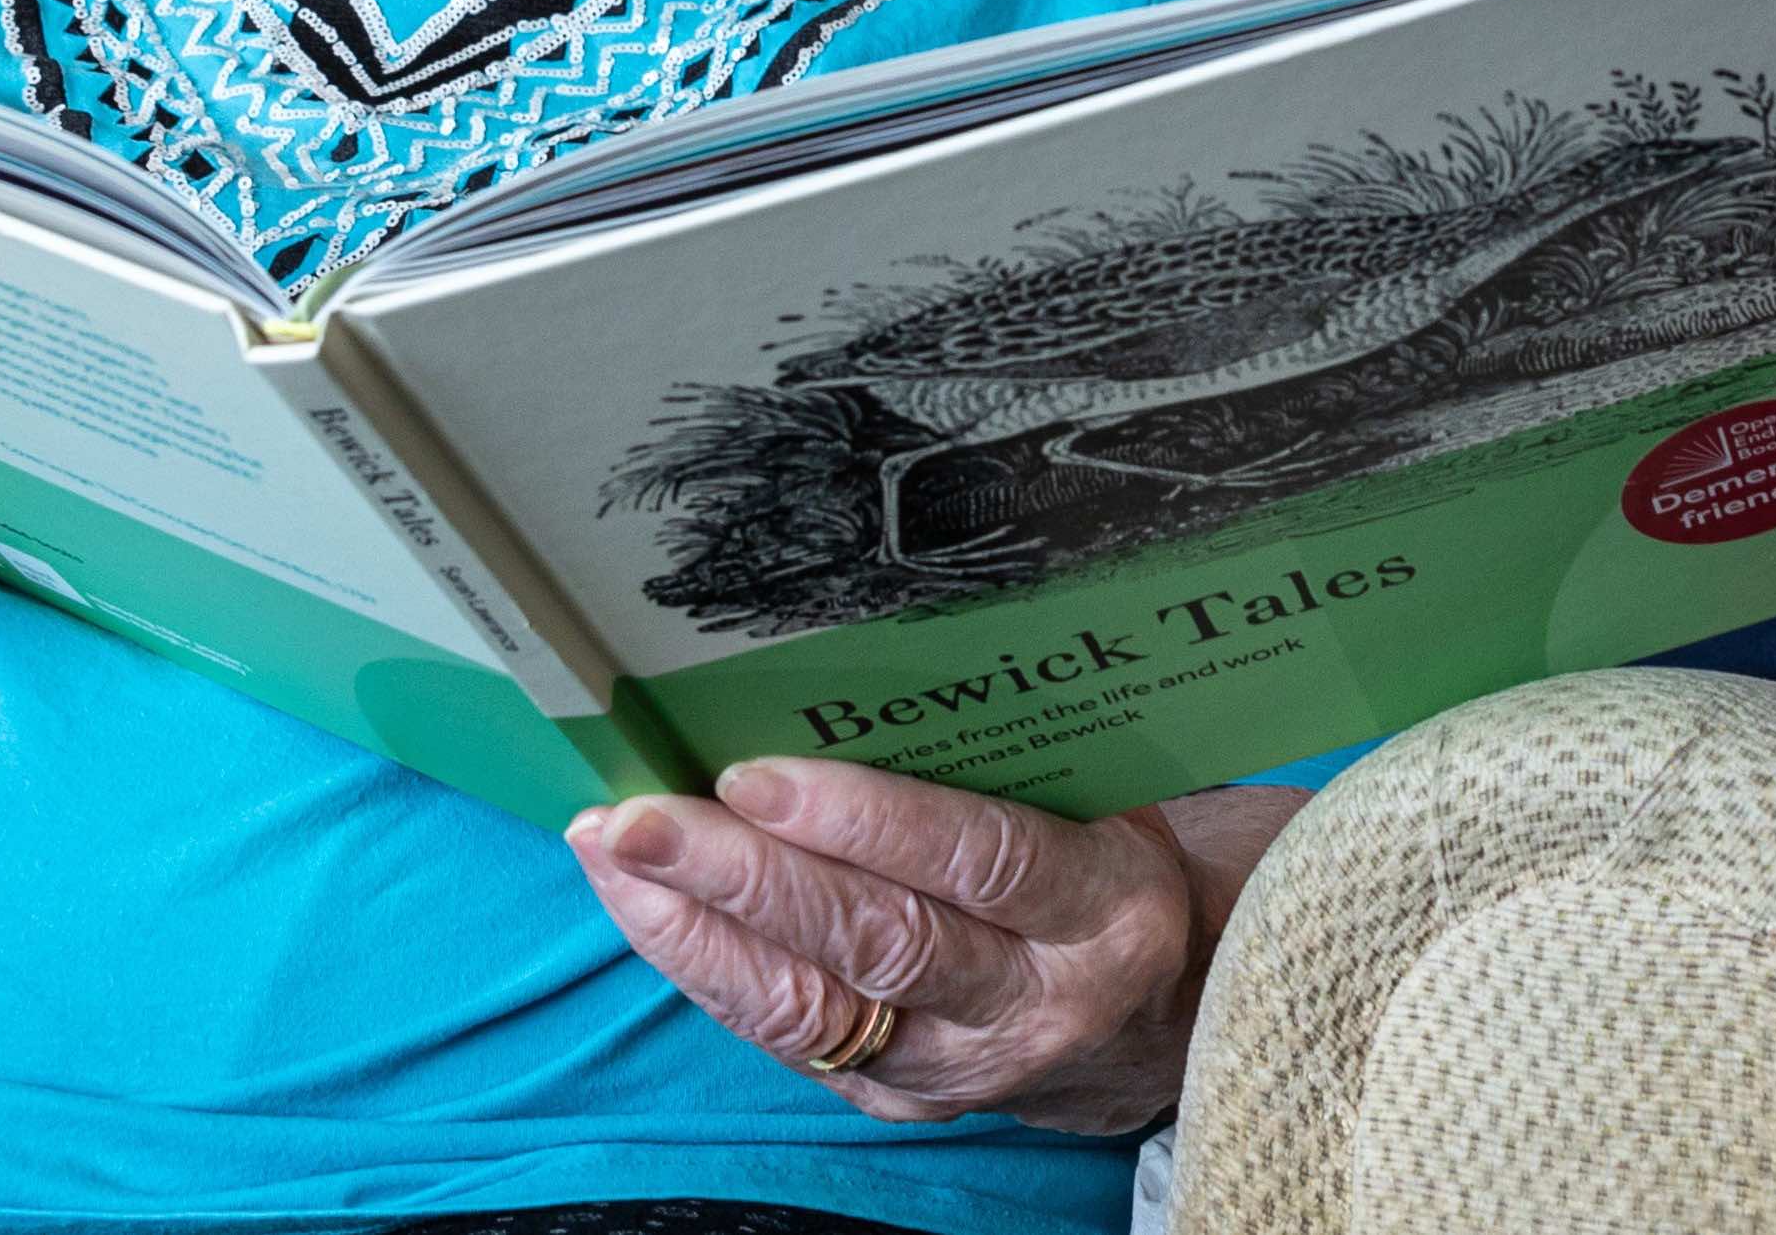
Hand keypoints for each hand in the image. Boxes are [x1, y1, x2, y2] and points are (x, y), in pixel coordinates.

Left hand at [570, 761, 1301, 1131]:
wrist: (1159, 1015)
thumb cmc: (1111, 862)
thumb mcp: (1106, 801)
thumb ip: (1010, 762)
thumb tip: (852, 671)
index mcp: (1106, 910)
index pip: (980, 865)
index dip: (866, 822)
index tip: (757, 774)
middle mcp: (1036, 1006)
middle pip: (877, 944)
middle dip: (745, 878)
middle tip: (646, 817)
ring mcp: (961, 1071)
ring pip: (813, 1010)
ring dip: (696, 930)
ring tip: (615, 853)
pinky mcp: (900, 1105)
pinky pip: (790, 1037)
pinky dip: (707, 969)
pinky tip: (647, 907)